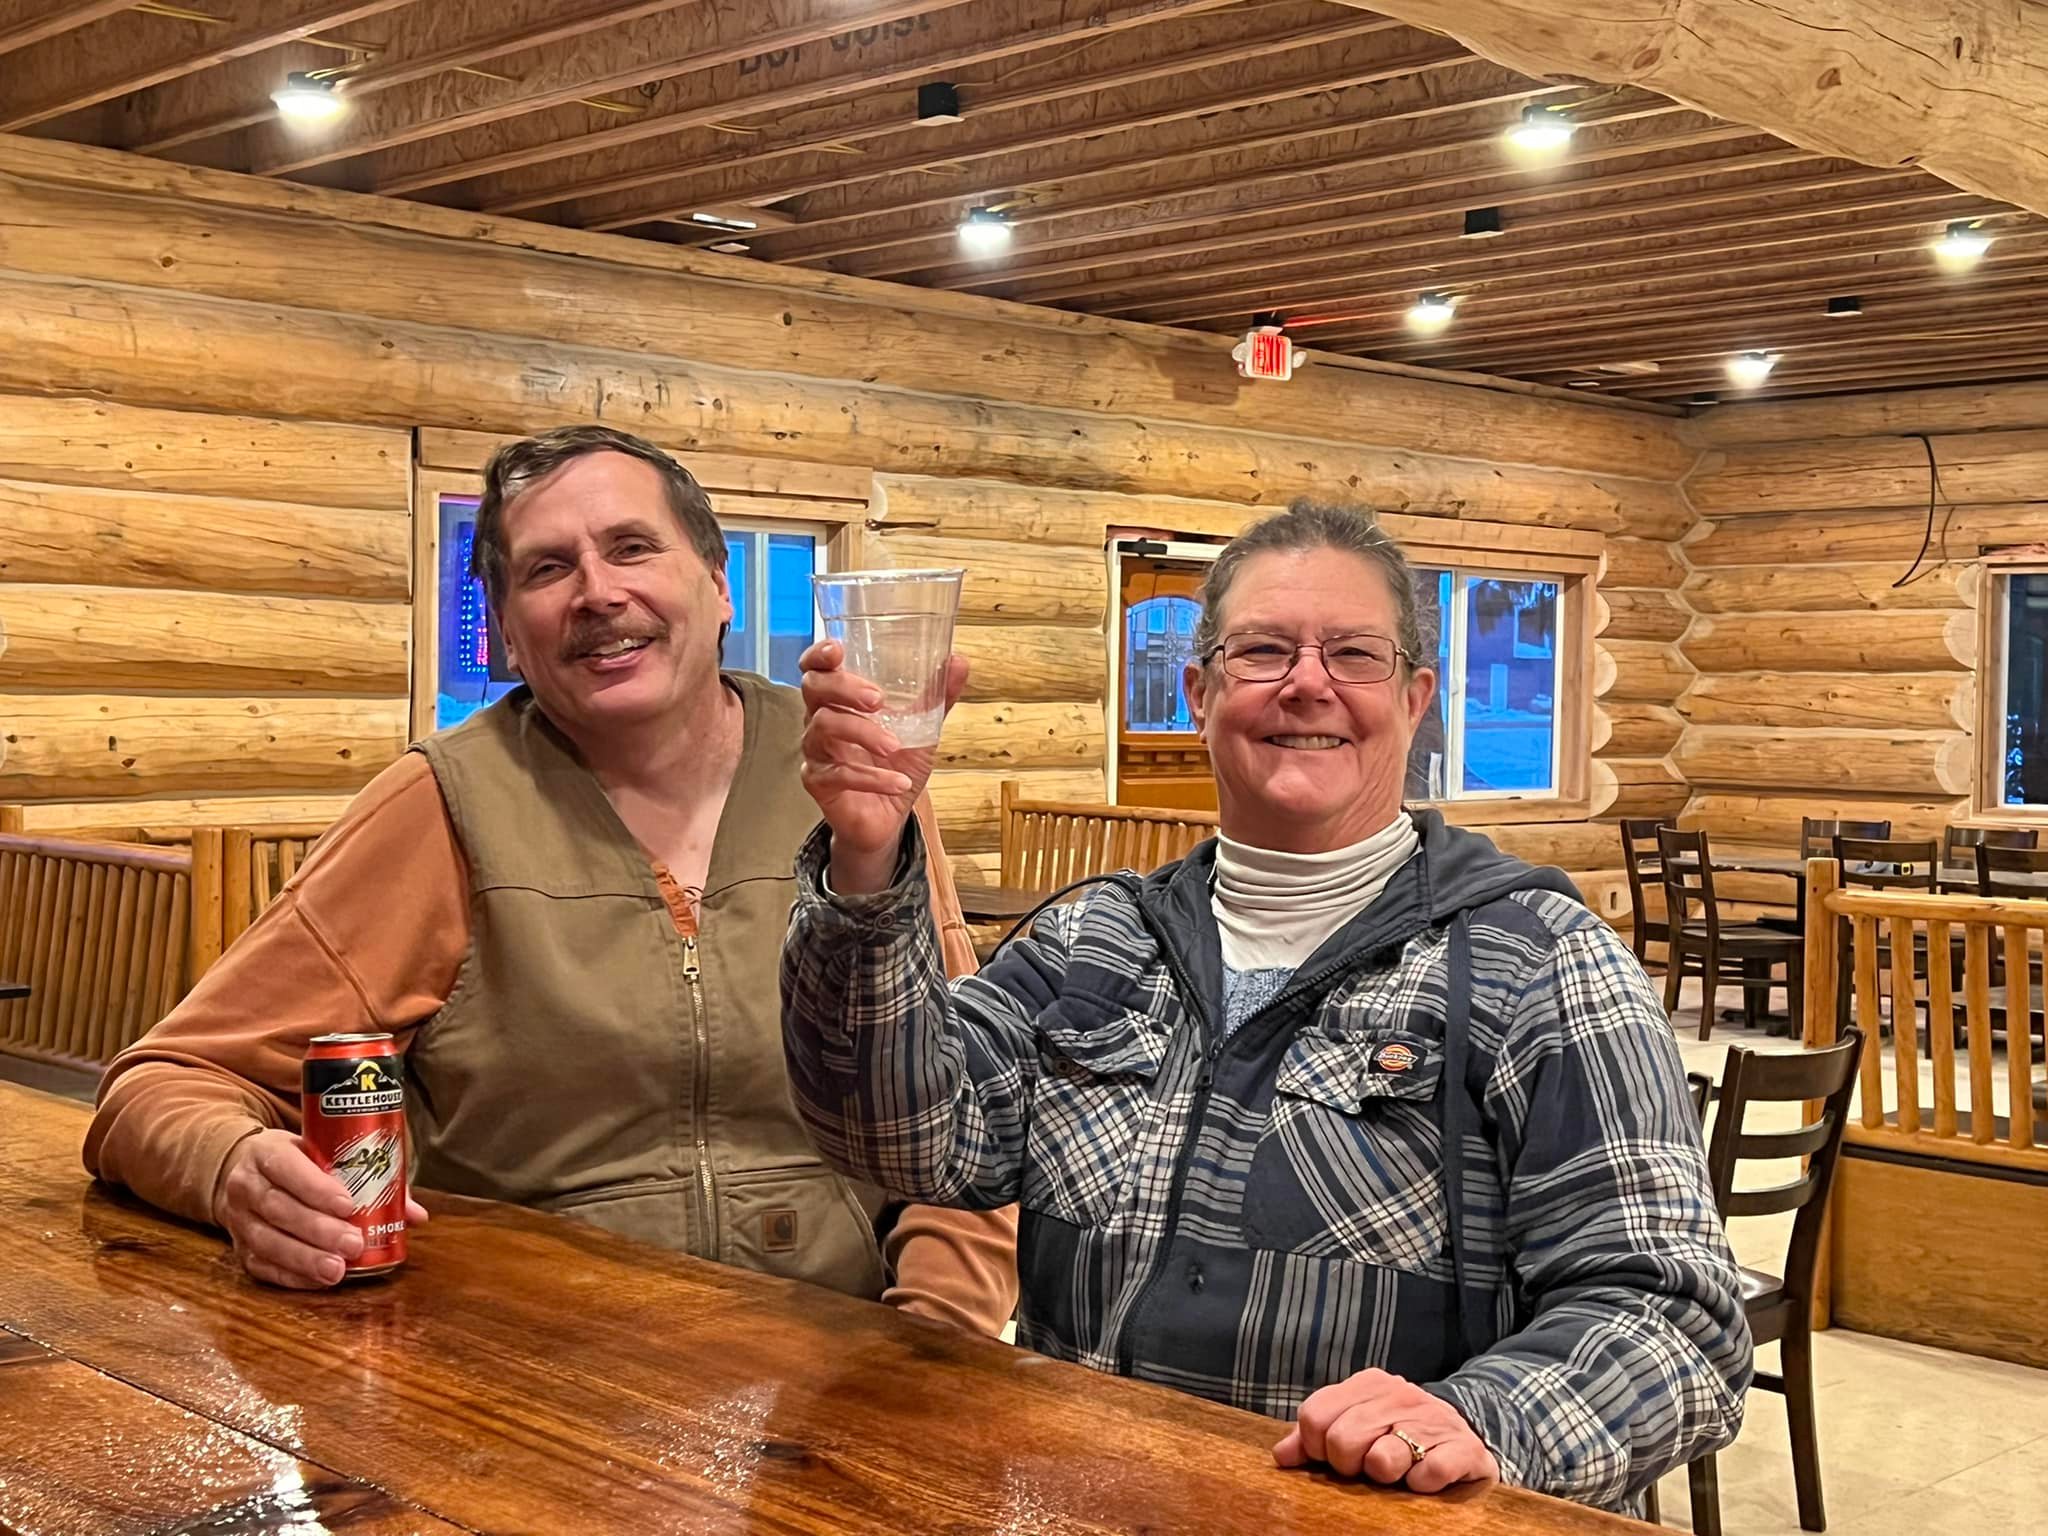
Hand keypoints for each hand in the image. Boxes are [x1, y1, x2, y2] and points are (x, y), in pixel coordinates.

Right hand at [213, 1128, 428, 1288]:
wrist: (242, 1169)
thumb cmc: (296, 1161)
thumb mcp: (321, 1151)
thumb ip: (368, 1177)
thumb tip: (416, 1215)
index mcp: (267, 1152)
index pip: (287, 1167)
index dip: (316, 1188)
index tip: (348, 1205)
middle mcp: (246, 1185)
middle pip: (280, 1209)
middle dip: (319, 1230)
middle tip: (353, 1244)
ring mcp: (238, 1219)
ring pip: (267, 1241)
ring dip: (304, 1258)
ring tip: (337, 1270)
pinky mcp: (239, 1248)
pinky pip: (261, 1265)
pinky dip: (291, 1275)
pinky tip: (317, 1280)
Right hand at [798, 638, 968, 893]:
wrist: (889, 816)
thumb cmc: (896, 764)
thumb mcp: (922, 728)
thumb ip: (937, 696)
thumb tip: (959, 660)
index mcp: (839, 699)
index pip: (815, 668)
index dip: (819, 654)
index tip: (838, 650)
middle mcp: (820, 719)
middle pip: (813, 689)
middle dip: (843, 688)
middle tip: (877, 699)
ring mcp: (816, 751)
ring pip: (823, 728)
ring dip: (863, 733)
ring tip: (895, 746)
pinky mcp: (819, 783)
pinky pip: (839, 774)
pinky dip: (873, 778)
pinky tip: (899, 782)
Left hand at [1273, 1368, 1499, 1493]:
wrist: (1466, 1434)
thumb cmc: (1398, 1433)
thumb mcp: (1356, 1425)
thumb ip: (1314, 1438)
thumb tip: (1281, 1456)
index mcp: (1368, 1384)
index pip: (1315, 1415)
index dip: (1316, 1447)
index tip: (1332, 1458)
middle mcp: (1399, 1395)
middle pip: (1342, 1441)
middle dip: (1348, 1466)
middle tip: (1366, 1468)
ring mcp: (1432, 1419)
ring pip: (1382, 1459)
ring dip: (1385, 1476)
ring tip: (1397, 1471)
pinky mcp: (1462, 1448)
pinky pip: (1427, 1474)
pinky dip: (1421, 1485)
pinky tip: (1423, 1479)